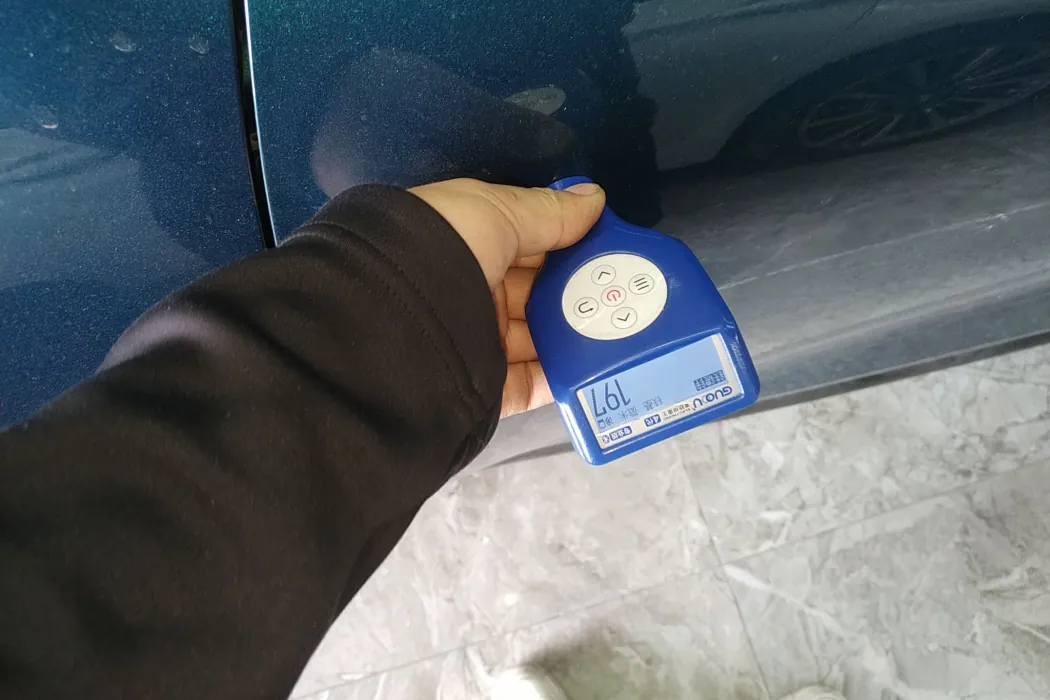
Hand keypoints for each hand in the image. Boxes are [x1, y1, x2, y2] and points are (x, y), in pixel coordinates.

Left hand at [410, 178, 604, 417]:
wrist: (391, 319)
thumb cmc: (438, 247)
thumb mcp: (494, 211)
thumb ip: (548, 211)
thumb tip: (593, 199)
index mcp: (466, 244)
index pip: (527, 242)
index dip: (568, 241)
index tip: (610, 245)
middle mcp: (468, 292)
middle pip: (538, 293)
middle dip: (580, 290)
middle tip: (626, 289)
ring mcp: (475, 342)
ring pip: (540, 339)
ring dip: (578, 334)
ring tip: (623, 327)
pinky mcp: (483, 388)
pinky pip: (531, 385)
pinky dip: (564, 378)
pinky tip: (597, 366)